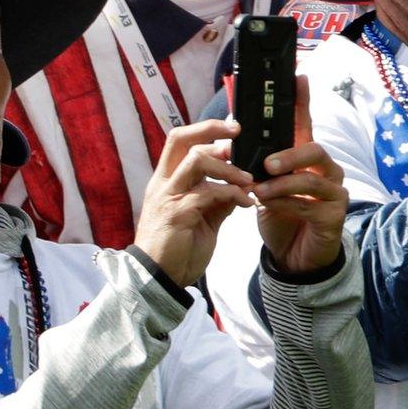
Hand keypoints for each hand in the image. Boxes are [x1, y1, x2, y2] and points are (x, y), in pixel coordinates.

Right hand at [134, 118, 255, 288]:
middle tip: (239, 136)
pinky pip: (207, 193)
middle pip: (181, 140)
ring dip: (227, 167)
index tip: (233, 128)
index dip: (205, 129)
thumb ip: (218, 199)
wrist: (160, 280)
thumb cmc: (179, 248)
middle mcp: (163, 184)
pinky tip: (247, 203)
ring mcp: (167, 197)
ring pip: (196, 162)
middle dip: (212, 131)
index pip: (179, 141)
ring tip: (248, 180)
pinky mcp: (177, 214)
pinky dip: (232, 194)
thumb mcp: (203, 218)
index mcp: (167, 181)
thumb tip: (242, 183)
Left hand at [253, 78, 350, 275]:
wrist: (294, 256)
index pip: (304, 124)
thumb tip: (233, 136)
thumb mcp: (265, 186)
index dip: (302, 101)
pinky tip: (268, 208)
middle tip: (266, 164)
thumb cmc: (281, 215)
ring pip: (312, 179)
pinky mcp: (334, 215)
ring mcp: (334, 192)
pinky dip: (285, 205)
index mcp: (306, 159)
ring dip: (281, 184)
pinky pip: (310, 206)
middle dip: (290, 154)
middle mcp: (325, 170)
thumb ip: (257, 163)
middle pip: (315, 149)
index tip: (299, 76)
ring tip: (259, 191)